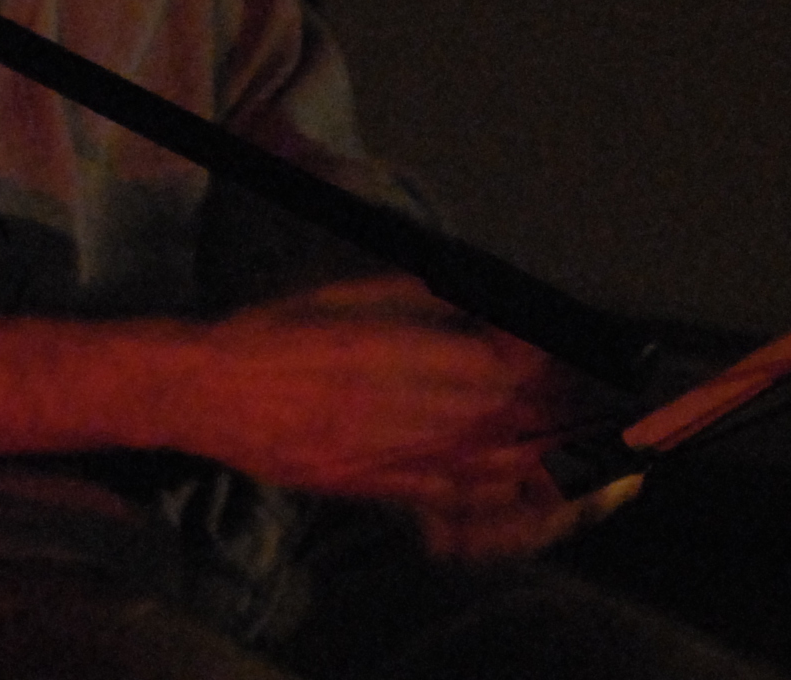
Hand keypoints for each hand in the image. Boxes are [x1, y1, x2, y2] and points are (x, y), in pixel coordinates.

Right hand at [187, 279, 611, 556]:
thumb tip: (473, 300)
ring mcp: (381, 452)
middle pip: (496, 417)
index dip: (531, 362)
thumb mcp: (337, 294)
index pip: (486, 362)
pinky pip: (445, 496)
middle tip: (586, 404)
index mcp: (383, 348)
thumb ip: (409, 296)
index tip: (556, 353)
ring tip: (573, 447)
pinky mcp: (370, 486)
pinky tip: (517, 482)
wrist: (205, 391)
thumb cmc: (268, 334)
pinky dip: (489, 491)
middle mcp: (389, 405)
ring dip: (535, 455)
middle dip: (549, 410)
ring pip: (481, 464)